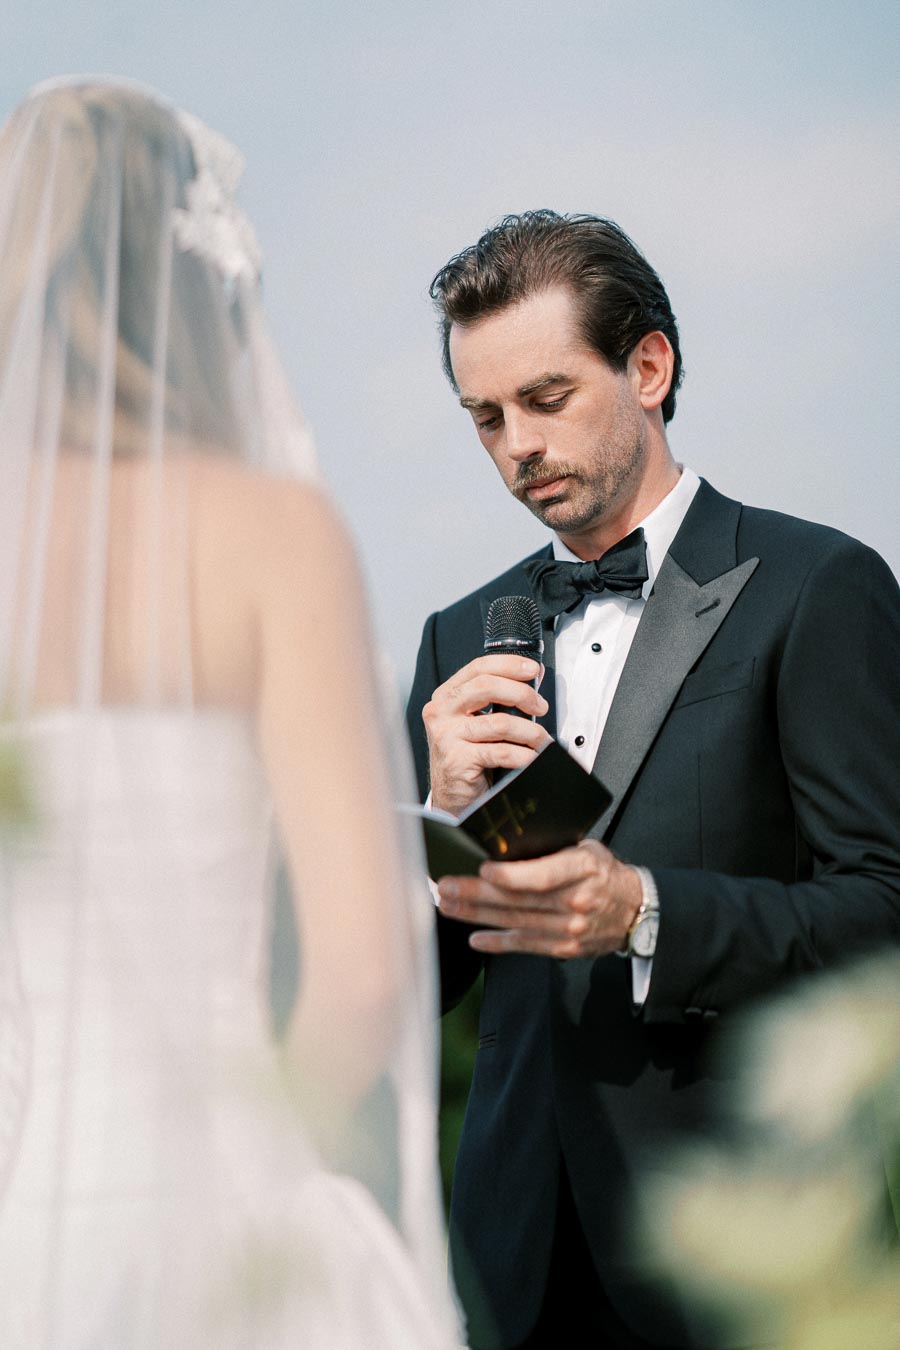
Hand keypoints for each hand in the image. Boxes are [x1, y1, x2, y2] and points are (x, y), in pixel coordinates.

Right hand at [422, 655, 550, 815]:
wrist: (452, 795)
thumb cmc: (468, 755)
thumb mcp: (477, 720)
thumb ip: (499, 697)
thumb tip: (534, 677)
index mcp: (446, 696)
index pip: (479, 668)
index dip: (509, 665)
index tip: (533, 671)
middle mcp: (441, 711)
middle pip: (487, 687)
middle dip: (522, 694)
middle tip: (540, 707)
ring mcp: (446, 736)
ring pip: (500, 723)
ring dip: (530, 732)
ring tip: (541, 739)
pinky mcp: (457, 760)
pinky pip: (501, 752)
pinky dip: (523, 755)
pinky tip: (531, 758)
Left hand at [436, 840, 641, 959]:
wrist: (636, 910)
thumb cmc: (603, 872)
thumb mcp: (587, 850)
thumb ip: (552, 851)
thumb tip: (504, 848)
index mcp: (583, 869)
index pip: (543, 875)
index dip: (511, 875)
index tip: (482, 868)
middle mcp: (577, 901)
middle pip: (519, 900)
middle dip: (477, 893)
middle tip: (445, 886)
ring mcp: (570, 929)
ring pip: (515, 923)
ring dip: (477, 915)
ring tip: (448, 905)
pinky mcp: (564, 948)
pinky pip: (525, 945)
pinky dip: (498, 942)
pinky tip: (474, 937)